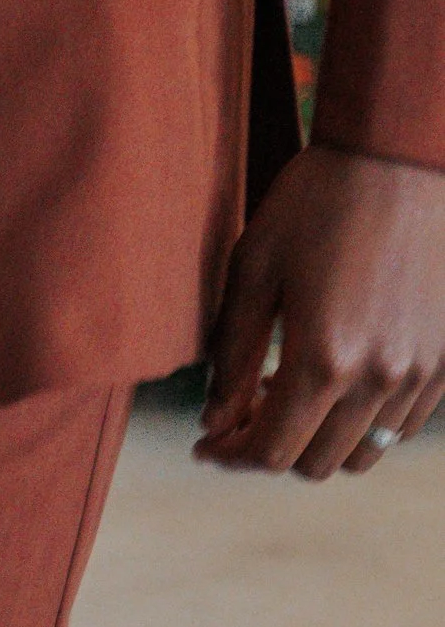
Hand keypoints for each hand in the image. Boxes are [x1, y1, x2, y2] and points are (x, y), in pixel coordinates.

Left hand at [198, 142, 444, 476]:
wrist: (396, 163)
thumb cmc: (314, 205)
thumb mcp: (253, 270)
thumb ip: (232, 354)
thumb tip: (213, 418)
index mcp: (324, 361)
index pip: (272, 452)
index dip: (230, 456)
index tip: (205, 443)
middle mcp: (380, 381)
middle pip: (316, 463)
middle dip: (268, 448)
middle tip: (238, 412)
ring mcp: (420, 374)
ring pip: (364, 452)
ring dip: (318, 439)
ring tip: (286, 394)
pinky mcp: (444, 360)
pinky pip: (403, 424)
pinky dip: (363, 423)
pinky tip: (336, 381)